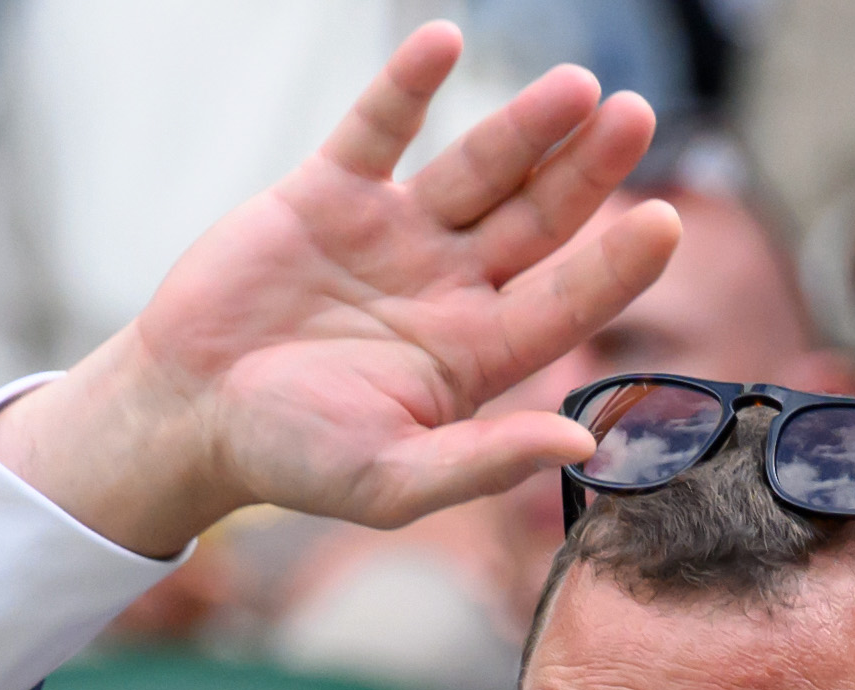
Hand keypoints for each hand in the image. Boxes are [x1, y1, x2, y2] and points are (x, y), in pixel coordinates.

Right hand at [0, 31, 682, 557]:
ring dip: (523, 125)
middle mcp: (448, 286)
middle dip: (586, 171)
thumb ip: (482, 462)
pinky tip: (443, 42)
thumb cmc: (292, 460)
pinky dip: (408, 86)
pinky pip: (379, 127)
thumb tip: (582, 443)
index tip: (666, 223)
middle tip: (636, 119)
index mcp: (475, 355)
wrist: (189, 413)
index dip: (614, 265)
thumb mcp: (391, 481)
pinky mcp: (329, 192)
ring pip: (475, 166)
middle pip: (537, 219)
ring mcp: (394, 233)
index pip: (564, 302)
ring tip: (576, 85)